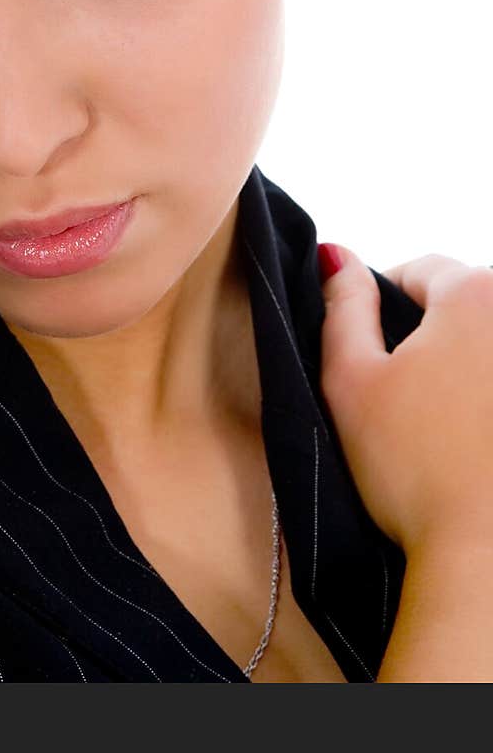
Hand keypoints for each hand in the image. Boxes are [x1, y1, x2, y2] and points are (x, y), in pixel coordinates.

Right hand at [318, 246, 492, 558]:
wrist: (485, 557)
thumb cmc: (415, 470)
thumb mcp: (350, 380)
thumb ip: (341, 306)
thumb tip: (337, 257)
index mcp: (475, 294)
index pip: (420, 269)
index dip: (382, 303)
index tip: (370, 352)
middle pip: (464, 303)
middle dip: (431, 335)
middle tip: (401, 396)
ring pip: (487, 345)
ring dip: (465, 367)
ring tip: (440, 425)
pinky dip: (484, 401)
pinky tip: (472, 443)